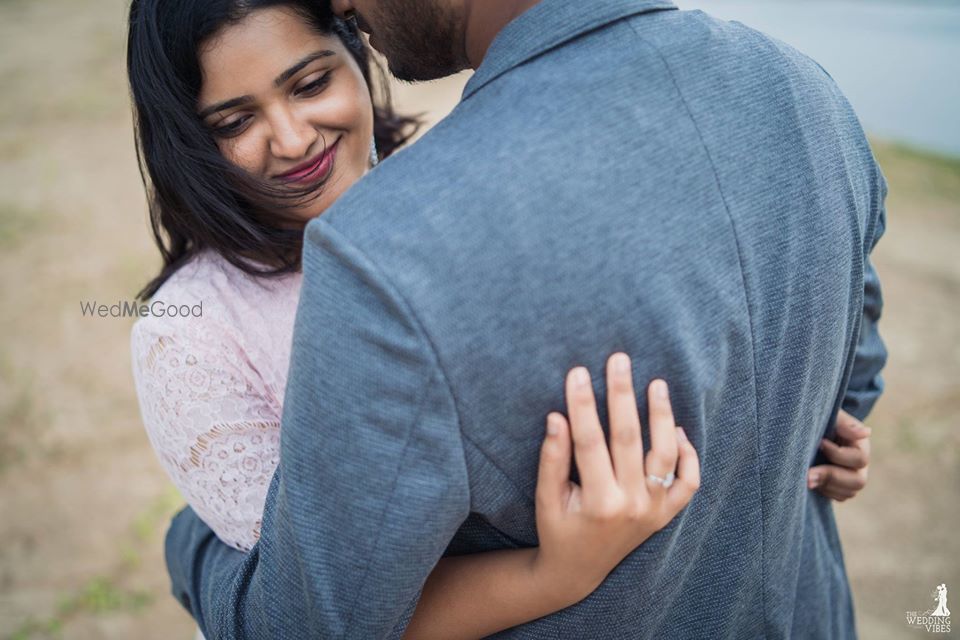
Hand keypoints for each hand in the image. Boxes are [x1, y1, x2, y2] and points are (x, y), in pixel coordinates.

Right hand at [531, 353, 699, 607]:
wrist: (579, 570)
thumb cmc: (558, 529)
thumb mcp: (546, 499)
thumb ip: (552, 459)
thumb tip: (557, 416)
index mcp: (598, 502)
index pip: (589, 441)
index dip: (582, 404)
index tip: (577, 372)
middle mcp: (632, 505)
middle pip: (629, 439)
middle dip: (622, 395)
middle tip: (618, 359)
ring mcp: (654, 510)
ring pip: (665, 454)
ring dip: (662, 416)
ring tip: (657, 383)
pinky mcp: (665, 513)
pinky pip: (688, 482)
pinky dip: (689, 454)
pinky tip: (678, 428)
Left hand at [807, 410, 870, 501]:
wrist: (810, 426)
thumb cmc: (822, 417)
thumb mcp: (833, 415)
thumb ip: (846, 424)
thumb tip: (866, 433)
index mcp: (860, 445)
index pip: (858, 459)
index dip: (837, 455)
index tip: (819, 443)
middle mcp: (859, 464)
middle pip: (858, 481)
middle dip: (831, 478)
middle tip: (807, 475)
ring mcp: (851, 476)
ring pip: (848, 493)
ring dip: (826, 487)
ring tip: (805, 477)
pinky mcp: (840, 486)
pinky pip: (838, 497)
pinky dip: (824, 492)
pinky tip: (808, 480)